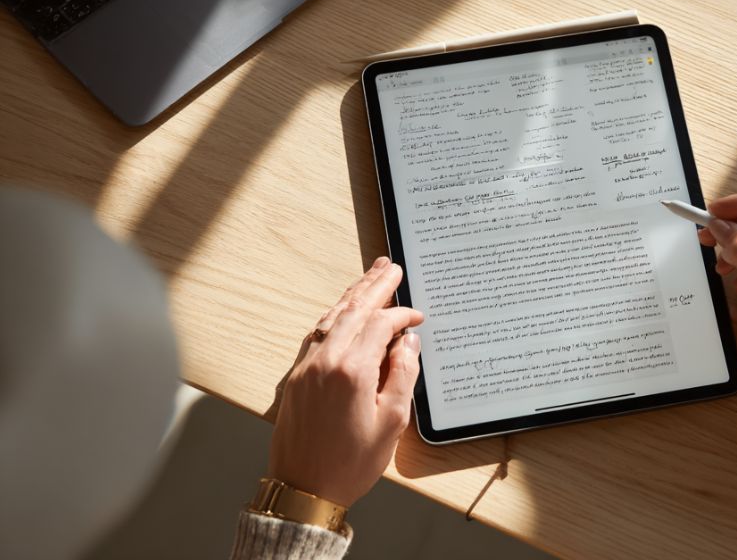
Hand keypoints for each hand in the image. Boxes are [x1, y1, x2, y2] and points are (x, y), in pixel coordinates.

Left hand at [268, 257, 423, 506]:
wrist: (303, 490)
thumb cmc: (350, 463)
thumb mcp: (392, 422)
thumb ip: (403, 375)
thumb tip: (407, 343)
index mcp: (352, 370)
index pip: (380, 325)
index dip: (401, 315)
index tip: (418, 317)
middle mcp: (325, 360)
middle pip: (353, 310)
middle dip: (375, 286)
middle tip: (391, 267)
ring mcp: (306, 367)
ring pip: (332, 317)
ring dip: (352, 294)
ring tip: (370, 277)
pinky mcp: (296, 377)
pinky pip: (317, 333)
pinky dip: (333, 315)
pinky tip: (342, 309)